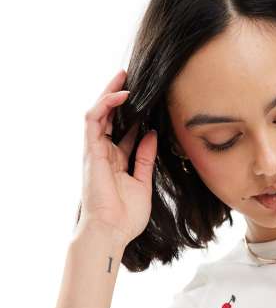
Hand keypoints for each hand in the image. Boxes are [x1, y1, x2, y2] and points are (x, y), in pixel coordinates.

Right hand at [76, 69, 157, 244]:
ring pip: (99, 113)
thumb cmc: (126, 216)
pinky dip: (106, 105)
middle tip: (133, 76)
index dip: (134, 114)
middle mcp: (104, 153)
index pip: (124, 130)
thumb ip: (145, 158)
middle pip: (110, 117)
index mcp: (117, 161)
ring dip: (110, 93)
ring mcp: (95, 151)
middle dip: (119, 96)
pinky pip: (93, 120)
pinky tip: (122, 95)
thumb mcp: (143, 183)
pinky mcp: (90, 152)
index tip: (148, 100)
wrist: (111, 232)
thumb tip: (151, 134)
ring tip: (124, 75)